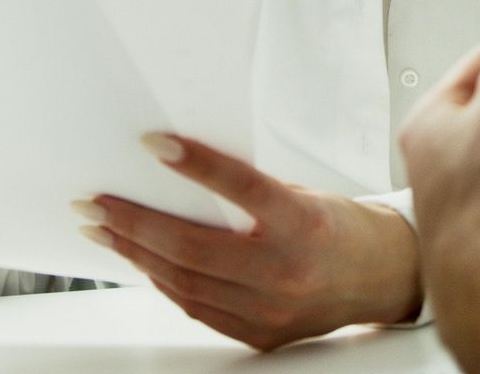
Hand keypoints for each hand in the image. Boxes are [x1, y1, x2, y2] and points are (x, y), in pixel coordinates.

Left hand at [77, 135, 422, 350]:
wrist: (382, 279)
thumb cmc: (343, 229)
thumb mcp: (304, 195)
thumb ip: (250, 194)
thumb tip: (183, 176)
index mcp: (303, 225)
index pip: (241, 187)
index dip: (195, 163)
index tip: (153, 144)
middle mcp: (286, 271)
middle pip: (193, 246)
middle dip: (135, 222)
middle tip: (98, 204)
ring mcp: (271, 309)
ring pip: (185, 282)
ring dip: (138, 253)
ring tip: (106, 231)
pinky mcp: (259, 334)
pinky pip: (197, 307)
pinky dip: (166, 281)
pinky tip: (145, 260)